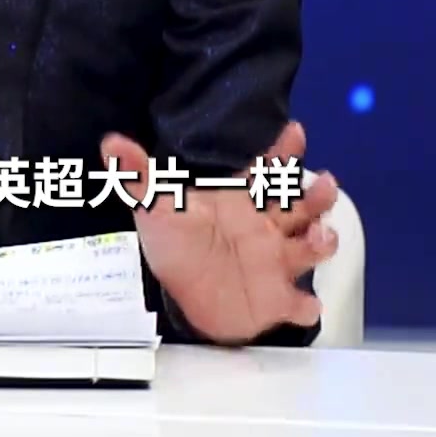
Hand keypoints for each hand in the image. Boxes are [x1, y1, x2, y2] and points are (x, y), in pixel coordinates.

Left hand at [99, 120, 338, 344]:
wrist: (169, 296)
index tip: (295, 131)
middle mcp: (265, 227)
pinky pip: (299, 304)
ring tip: (318, 237)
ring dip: (321, 241)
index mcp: (241, 201)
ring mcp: (275, 263)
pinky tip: (307, 304)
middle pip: (301, 205)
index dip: (283, 150)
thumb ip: (136, 173)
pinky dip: (306, 305)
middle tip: (325, 183)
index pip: (268, 169)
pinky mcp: (276, 299)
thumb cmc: (171, 242)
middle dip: (317, 195)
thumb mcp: (153, 205)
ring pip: (311, 247)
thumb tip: (110, 142)